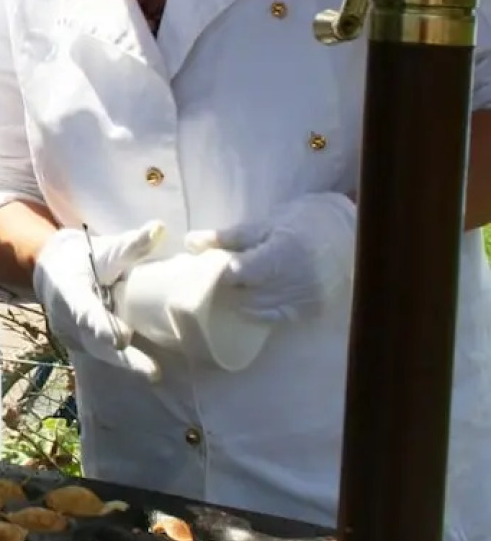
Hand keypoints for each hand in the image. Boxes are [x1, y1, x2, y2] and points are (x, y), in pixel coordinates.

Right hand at [33, 221, 165, 380]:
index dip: (102, 326)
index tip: (121, 340)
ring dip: (126, 364)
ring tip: (153, 373)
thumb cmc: (82, 257)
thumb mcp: (104, 248)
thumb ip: (130, 245)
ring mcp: (71, 335)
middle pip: (95, 341)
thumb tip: (159, 228)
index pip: (85, 311)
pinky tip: (146, 369)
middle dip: (123, 358)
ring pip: (99, 352)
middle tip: (151, 371)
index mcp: (68, 291)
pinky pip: (100, 354)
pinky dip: (122, 362)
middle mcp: (66, 318)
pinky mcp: (81, 344)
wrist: (53, 270)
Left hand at [185, 193, 356, 323]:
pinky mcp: (310, 311)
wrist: (350, 233)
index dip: (219, 274)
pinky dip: (260, 310)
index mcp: (281, 255)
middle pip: (245, 294)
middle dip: (225, 289)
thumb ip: (227, 237)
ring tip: (233, 288)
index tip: (208, 269)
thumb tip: (190, 242)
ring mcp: (303, 300)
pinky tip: (253, 300)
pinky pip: (275, 318)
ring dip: (240, 301)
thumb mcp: (264, 224)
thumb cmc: (303, 222)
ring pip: (257, 309)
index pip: (238, 274)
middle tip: (214, 280)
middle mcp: (294, 282)